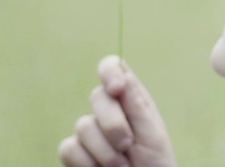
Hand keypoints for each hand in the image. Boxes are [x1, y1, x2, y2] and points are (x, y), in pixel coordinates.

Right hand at [58, 55, 176, 166]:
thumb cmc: (155, 164)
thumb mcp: (153, 133)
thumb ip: (136, 104)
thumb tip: (120, 73)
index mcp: (131, 98)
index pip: (112, 67)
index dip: (109, 72)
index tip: (116, 89)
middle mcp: (108, 110)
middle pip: (96, 96)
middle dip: (114, 124)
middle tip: (128, 146)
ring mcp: (90, 131)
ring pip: (83, 126)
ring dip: (106, 152)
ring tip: (122, 166)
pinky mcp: (75, 152)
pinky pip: (69, 148)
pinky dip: (88, 163)